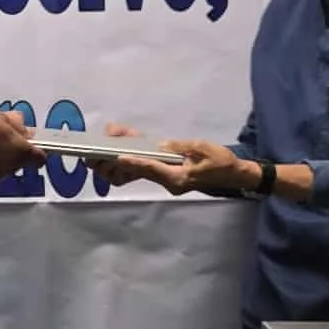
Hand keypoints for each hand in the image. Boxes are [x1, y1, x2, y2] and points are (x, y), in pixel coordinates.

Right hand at [0, 107, 45, 181]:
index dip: (37, 150)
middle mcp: (10, 167)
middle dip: (15, 150)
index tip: (31, 143)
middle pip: (21, 161)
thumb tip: (21, 126)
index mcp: (20, 151)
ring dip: (0, 157)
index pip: (40, 158)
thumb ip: (15, 124)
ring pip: (5, 167)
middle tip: (3, 135)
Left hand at [90, 126, 257, 197]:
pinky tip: (118, 147)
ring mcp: (164, 180)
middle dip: (115, 163)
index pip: (152, 169)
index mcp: (178, 178)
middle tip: (96, 153)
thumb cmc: (220, 161)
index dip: (134, 162)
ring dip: (116, 163)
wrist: (232, 174)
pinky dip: (127, 161)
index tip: (118, 156)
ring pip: (134, 174)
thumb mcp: (203, 150)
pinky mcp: (164, 176)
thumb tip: (160, 146)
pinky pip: (141, 171)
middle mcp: (168, 182)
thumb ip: (180, 147)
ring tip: (100, 150)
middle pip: (136, 173)